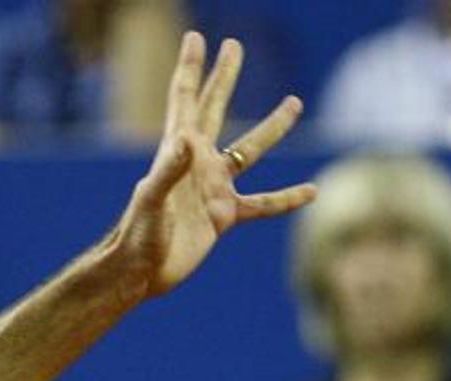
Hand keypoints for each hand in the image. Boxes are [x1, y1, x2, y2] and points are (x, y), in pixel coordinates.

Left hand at [107, 32, 316, 300]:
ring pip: (249, 150)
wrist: (143, 273)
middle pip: (215, 109)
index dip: (191, 67)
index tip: (198, 37)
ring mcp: (213, 187)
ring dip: (271, 128)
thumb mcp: (152, 201)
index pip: (186, 99)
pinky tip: (312, 191)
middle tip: (234, 45)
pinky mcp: (224, 215)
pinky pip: (263, 203)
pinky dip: (287, 198)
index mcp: (177, 150)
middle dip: (224, 77)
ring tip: (294, 102)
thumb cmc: (139, 236)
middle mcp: (197, 162)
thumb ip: (169, 169)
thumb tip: (188, 140)